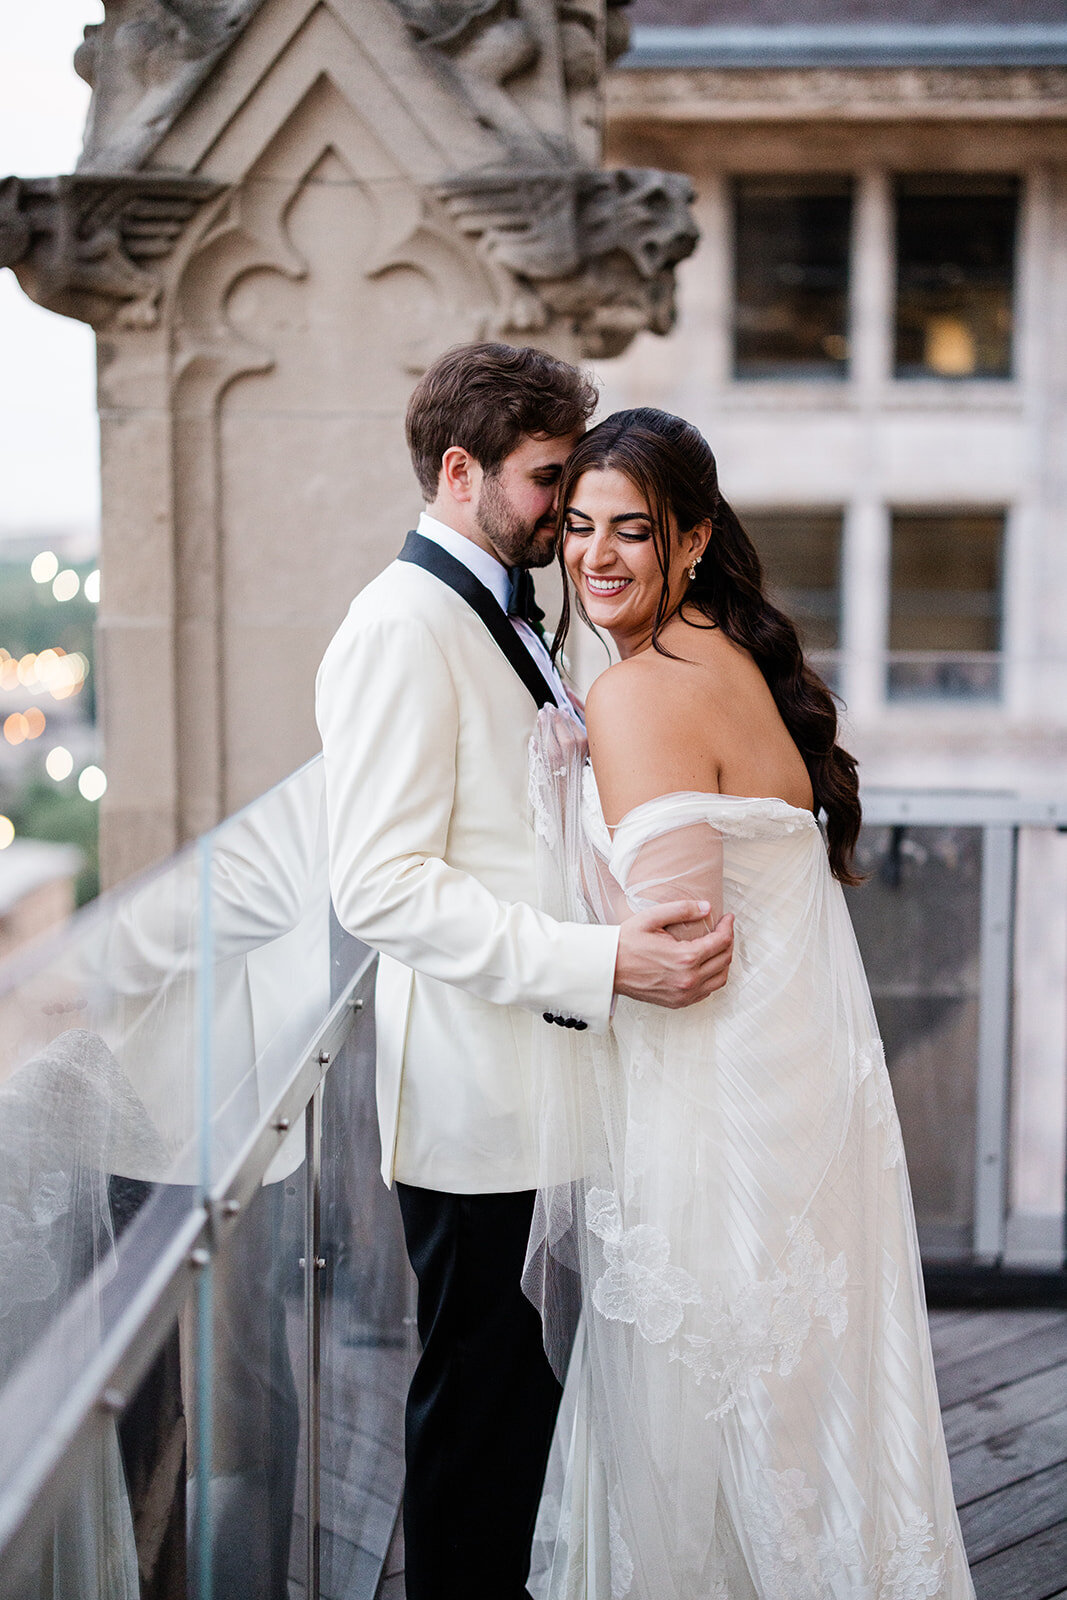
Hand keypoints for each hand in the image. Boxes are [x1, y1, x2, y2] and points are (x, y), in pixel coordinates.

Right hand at [613, 903, 734, 1008]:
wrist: (607, 968)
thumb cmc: (625, 943)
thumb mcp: (652, 918)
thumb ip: (682, 909)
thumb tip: (706, 907)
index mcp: (685, 958)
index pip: (721, 942)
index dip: (728, 927)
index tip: (727, 918)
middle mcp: (688, 979)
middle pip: (725, 960)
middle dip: (728, 941)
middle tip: (723, 929)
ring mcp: (684, 994)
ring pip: (720, 979)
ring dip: (724, 961)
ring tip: (718, 947)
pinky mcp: (678, 1002)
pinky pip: (707, 992)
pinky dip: (712, 977)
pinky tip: (706, 965)